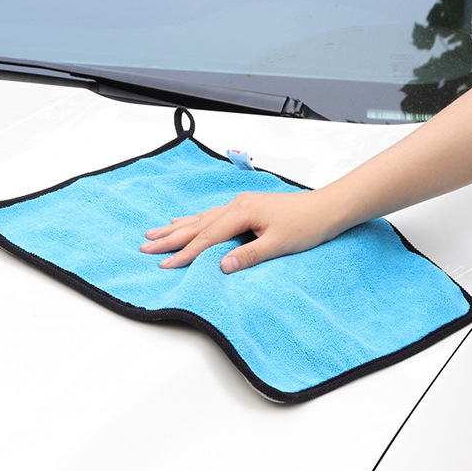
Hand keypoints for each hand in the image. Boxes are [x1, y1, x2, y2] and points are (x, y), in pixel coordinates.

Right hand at [140, 189, 344, 272]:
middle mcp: (236, 205)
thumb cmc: (307, 225)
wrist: (327, 208)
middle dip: (170, 238)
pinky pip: (210, 215)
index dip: (186, 253)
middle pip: (196, 225)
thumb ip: (249, 256)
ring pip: (199, 218)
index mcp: (242, 212)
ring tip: (153, 233)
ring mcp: (238, 205)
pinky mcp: (244, 208)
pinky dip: (192, 220)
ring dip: (175, 228)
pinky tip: (182, 221)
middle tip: (144, 246)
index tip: (166, 264)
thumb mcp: (279, 245)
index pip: (207, 237)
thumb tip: (222, 266)